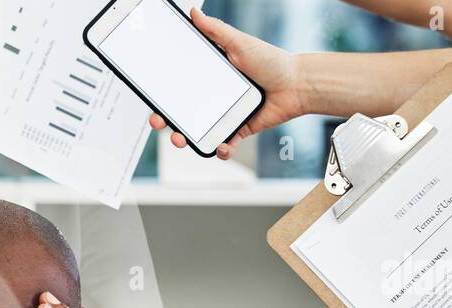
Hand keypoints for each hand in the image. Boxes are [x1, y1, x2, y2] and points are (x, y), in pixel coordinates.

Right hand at [148, 5, 302, 159]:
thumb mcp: (240, 43)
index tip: (153, 102)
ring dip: (186, 140)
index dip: (163, 97)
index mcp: (210, 78)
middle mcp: (214, 98)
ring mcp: (225, 116)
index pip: (179, 89)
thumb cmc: (271, 61)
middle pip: (182, 114)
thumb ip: (216, 31)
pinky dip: (220, 150)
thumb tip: (194, 14)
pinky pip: (224, 145)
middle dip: (166, 122)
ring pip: (198, 133)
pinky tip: (221, 147)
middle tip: (161, 122)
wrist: (297, 84)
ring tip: (182, 140)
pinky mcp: (238, 130)